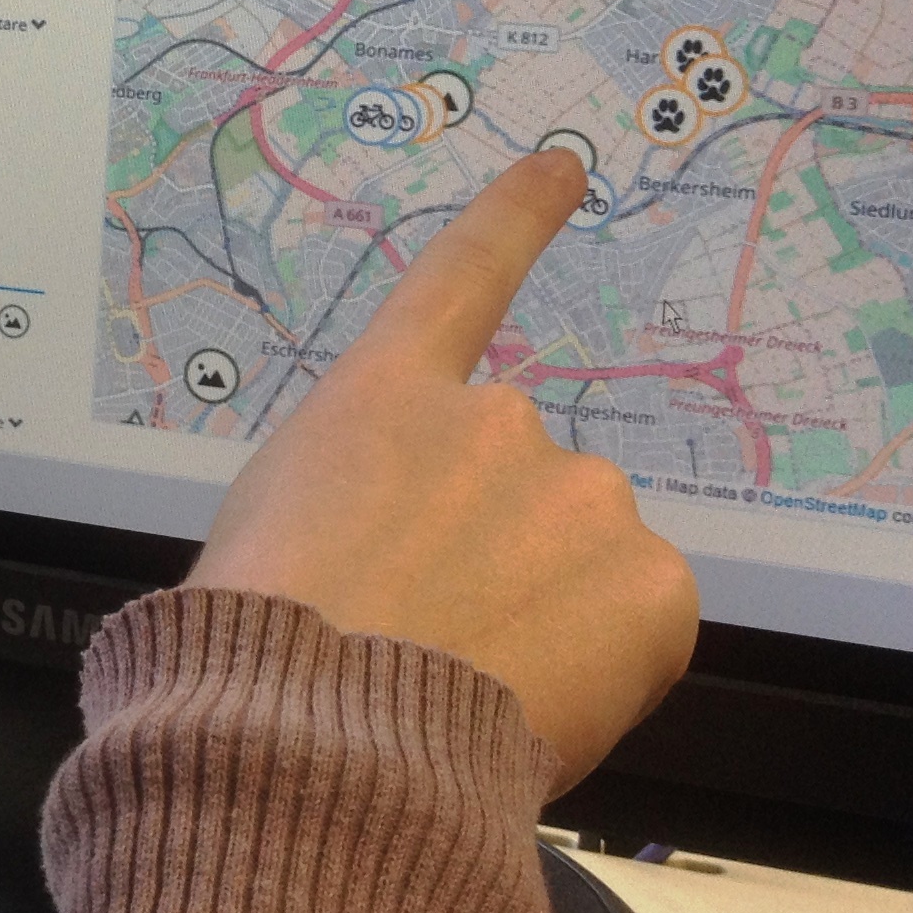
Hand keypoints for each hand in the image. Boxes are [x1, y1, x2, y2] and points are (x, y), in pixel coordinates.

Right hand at [186, 149, 698, 787]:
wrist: (317, 744)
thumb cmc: (262, 653)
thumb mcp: (267, 539)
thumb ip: (356, 509)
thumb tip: (405, 569)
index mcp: (382, 402)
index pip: (459, 282)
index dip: (515, 220)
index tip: (564, 168)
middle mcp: (496, 423)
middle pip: (524, 492)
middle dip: (501, 562)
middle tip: (435, 649)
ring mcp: (580, 496)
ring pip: (584, 566)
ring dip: (550, 621)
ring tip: (470, 692)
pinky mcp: (650, 582)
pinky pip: (638, 631)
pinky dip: (603, 675)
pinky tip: (534, 710)